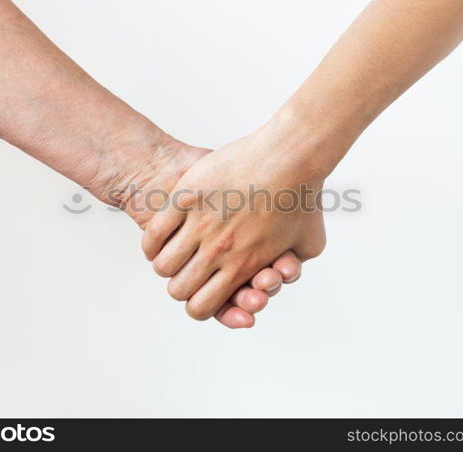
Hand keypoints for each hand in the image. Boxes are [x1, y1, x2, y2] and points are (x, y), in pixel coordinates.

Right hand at [97, 138, 304, 327]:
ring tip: (173, 252)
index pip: (202, 308)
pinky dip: (153, 242)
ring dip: (166, 263)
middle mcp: (219, 251)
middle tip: (187, 271)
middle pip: (178, 290)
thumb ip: (290, 270)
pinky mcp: (187, 198)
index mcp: (244, 267)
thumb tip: (279, 280)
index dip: (198, 305)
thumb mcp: (309, 244)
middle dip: (181, 286)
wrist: (290, 153)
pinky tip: (161, 237)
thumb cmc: (303, 197)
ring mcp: (201, 224)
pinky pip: (156, 234)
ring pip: (164, 264)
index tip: (201, 292)